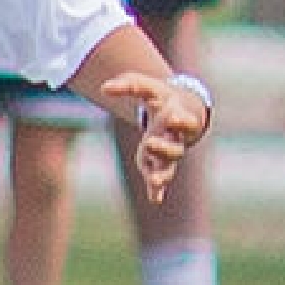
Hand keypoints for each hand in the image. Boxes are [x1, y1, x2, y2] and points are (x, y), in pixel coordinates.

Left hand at [111, 63, 217, 204]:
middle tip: (149, 142)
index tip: (173, 117)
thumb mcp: (146, 87)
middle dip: (164, 147)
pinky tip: (155, 199)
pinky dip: (157, 190)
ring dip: (162, 175)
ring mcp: (167, 154)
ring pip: (167, 169)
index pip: (181, 120)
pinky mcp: (158, 164)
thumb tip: (103, 88)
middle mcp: (175, 139)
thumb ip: (127, 85)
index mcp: (177, 117)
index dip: (179, 120)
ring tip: (155, 181)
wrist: (178, 111)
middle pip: (175, 148)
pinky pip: (159, 180)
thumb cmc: (159, 97)